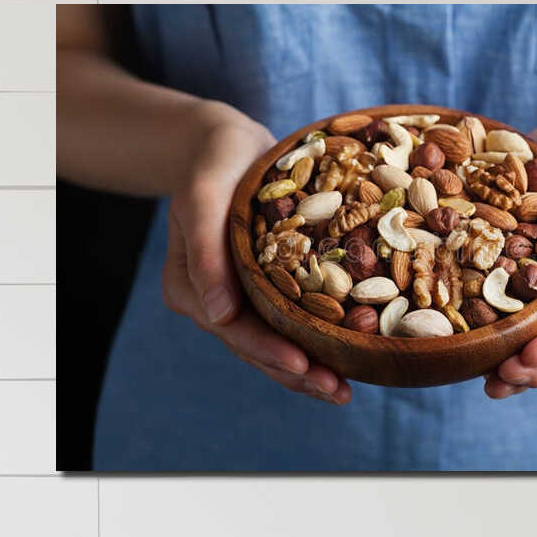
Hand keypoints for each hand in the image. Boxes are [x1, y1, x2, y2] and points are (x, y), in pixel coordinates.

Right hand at [163, 108, 349, 405]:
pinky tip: (347, 362)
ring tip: (344, 392)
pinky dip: (315, 344)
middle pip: (255, 349)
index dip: (268, 352)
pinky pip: (290, 325)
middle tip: (337, 392)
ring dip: (309, 373)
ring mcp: (240, 299)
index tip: (303, 366)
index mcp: (190, 288)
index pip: (232, 330)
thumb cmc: (213, 162)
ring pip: (274, 345)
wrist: (229, 144)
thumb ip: (205, 252)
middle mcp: (213, 302)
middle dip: (297, 374)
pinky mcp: (266, 291)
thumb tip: (219, 318)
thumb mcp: (203, 196)